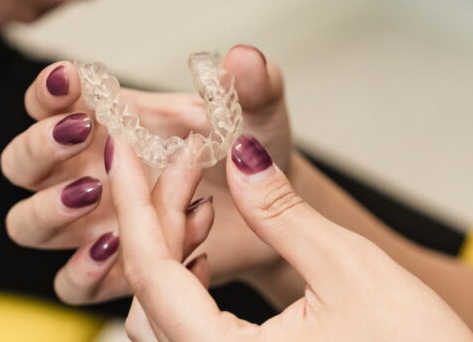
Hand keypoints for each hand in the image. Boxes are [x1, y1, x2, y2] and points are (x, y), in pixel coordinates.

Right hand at [0, 45, 292, 302]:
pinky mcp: (109, 271)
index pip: (48, 100)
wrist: (273, 216)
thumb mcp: (255, 116)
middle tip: (80, 136)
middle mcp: (84, 170)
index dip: (47, 90)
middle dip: (39, 147)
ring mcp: (90, 224)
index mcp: (104, 120)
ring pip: (27, 223)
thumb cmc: (247, 154)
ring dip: (49, 209)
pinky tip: (117, 249)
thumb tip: (244, 58)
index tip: (72, 80)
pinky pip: (70, 283)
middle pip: (19, 162)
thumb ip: (253, 85)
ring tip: (95, 194)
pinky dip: (85, 271)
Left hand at [112, 134, 472, 341]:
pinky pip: (183, 333)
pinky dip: (186, 284)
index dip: (134, 200)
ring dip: (171, 251)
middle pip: (149, 288)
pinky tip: (210, 247)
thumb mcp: (351, 271)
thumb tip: (240, 154)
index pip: (151, 268)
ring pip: (159, 314)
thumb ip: (281, 211)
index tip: (122, 148)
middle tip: (186, 160)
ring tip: (203, 200)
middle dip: (158, 216)